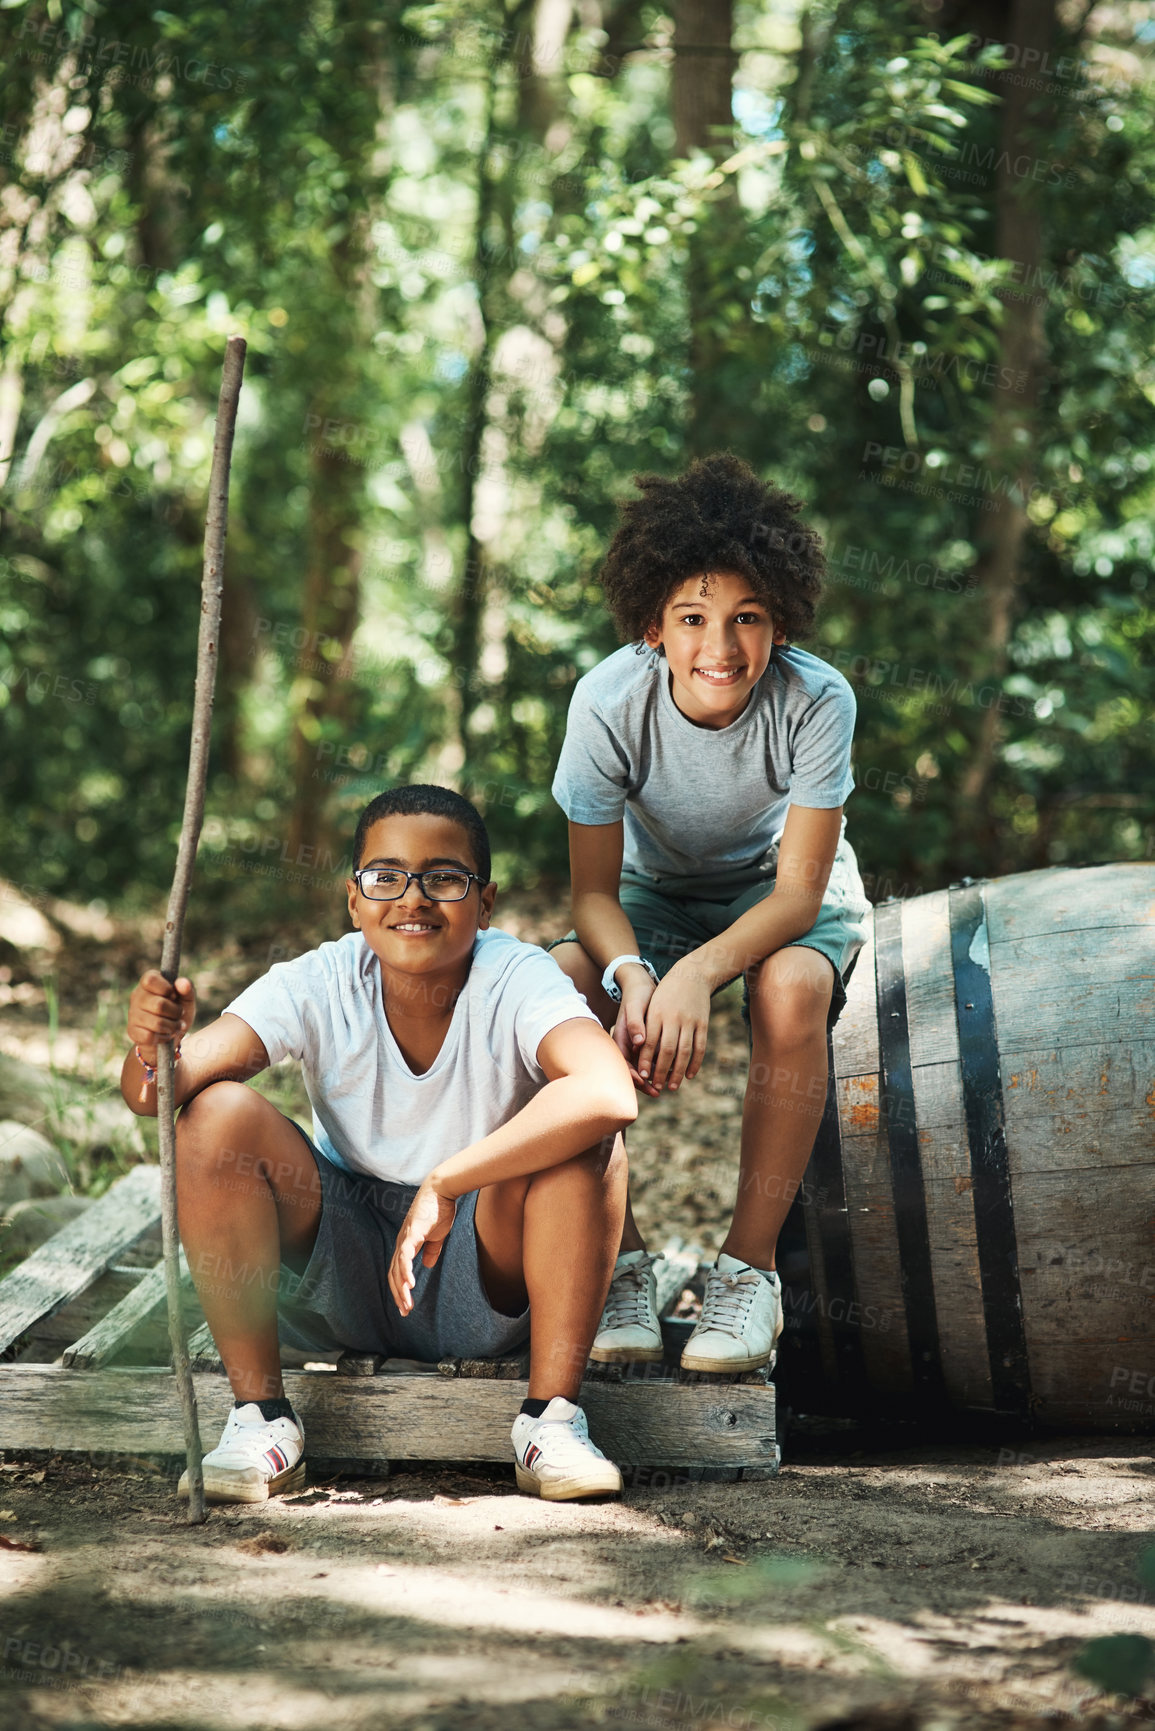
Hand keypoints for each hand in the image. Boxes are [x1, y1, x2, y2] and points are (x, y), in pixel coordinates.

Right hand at [127, 969, 195, 1066]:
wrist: (171, 1035)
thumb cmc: (178, 1011)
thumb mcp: (187, 999)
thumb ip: (187, 988)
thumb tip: (182, 983)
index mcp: (149, 982)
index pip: (150, 980)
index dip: (166, 989)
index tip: (174, 996)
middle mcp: (137, 996)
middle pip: (158, 1005)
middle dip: (175, 1012)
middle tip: (179, 1014)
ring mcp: (132, 1014)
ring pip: (156, 1023)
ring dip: (172, 1027)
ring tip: (175, 1026)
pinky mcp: (132, 1031)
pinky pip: (149, 1036)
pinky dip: (163, 1037)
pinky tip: (165, 1035)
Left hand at [388, 1181, 457, 1316]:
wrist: (442, 1189)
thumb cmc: (439, 1209)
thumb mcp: (436, 1235)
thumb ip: (431, 1250)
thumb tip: (427, 1265)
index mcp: (407, 1244)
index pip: (398, 1271)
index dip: (400, 1288)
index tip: (406, 1305)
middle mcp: (402, 1242)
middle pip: (393, 1274)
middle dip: (398, 1295)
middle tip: (405, 1312)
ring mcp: (405, 1238)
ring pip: (397, 1269)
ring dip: (401, 1289)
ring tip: (407, 1304)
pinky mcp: (412, 1233)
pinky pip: (405, 1257)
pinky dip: (405, 1272)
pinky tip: (410, 1285)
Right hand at [611, 969, 659, 1096]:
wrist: (643, 986)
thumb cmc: (638, 996)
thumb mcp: (635, 1007)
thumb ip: (635, 1024)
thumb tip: (638, 1041)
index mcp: (620, 1039)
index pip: (623, 1062)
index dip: (632, 1075)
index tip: (644, 1082)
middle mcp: (627, 1045)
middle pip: (632, 1070)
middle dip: (644, 1083)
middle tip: (657, 1092)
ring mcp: (636, 1046)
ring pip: (643, 1067)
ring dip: (654, 1076)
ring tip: (667, 1085)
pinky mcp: (646, 1043)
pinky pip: (652, 1060)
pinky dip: (660, 1067)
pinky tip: (672, 1071)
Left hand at [636, 960, 710, 1092]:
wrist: (692, 975)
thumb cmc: (666, 993)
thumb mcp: (652, 1005)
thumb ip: (645, 1026)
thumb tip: (638, 1050)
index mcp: (657, 1014)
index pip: (649, 1042)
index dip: (645, 1061)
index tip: (641, 1076)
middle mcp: (673, 1018)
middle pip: (667, 1050)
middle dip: (661, 1071)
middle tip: (656, 1087)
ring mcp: (690, 1021)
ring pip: (684, 1051)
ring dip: (678, 1072)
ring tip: (672, 1087)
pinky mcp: (703, 1023)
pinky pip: (700, 1047)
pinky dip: (695, 1063)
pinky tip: (690, 1075)